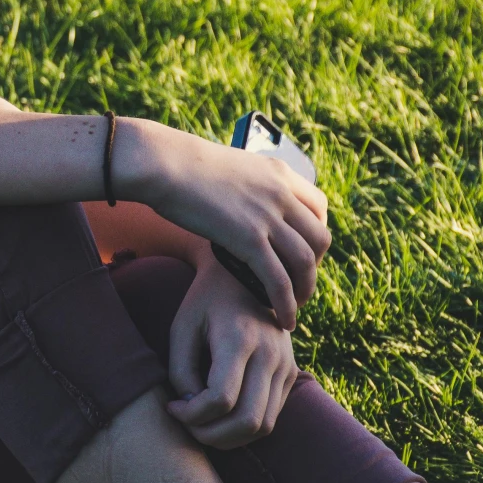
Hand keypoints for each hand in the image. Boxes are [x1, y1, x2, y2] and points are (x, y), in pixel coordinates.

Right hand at [116, 119, 329, 329]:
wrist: (163, 163)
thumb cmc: (180, 166)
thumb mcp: (228, 168)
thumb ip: (245, 185)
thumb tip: (240, 198)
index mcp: (278, 172)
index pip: (319, 206)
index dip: (316, 234)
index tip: (302, 251)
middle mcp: (281, 193)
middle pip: (320, 238)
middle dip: (315, 267)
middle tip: (298, 282)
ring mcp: (267, 216)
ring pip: (305, 262)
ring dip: (305, 290)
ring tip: (296, 307)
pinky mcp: (249, 239)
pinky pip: (279, 280)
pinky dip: (286, 304)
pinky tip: (283, 318)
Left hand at [164, 260, 300, 448]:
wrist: (248, 276)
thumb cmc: (206, 302)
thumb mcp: (182, 328)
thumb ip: (181, 370)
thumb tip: (191, 409)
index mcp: (240, 339)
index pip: (221, 399)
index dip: (191, 415)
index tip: (172, 407)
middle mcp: (270, 355)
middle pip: (247, 422)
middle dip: (211, 436)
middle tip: (187, 425)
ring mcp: (285, 366)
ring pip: (263, 427)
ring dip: (229, 438)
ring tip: (202, 426)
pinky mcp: (290, 374)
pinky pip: (271, 417)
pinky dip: (245, 428)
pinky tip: (221, 417)